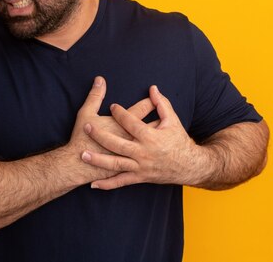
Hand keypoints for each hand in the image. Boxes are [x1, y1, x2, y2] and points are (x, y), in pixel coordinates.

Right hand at [66, 76, 154, 183]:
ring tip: (164, 131)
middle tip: (165, 113)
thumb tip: (100, 79)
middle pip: (151, 126)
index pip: (141, 110)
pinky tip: (153, 152)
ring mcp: (132, 155)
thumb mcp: (86, 113)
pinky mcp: (128, 167)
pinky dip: (149, 154)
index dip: (149, 102)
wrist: (77, 165)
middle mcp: (132, 140)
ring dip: (158, 137)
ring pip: (151, 144)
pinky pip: (144, 159)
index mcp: (124, 126)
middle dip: (159, 118)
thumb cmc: (81, 138)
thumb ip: (94, 96)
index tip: (153, 97)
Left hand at [82, 85, 206, 189]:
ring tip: (83, 154)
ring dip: (98, 160)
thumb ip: (162, 104)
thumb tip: (152, 88)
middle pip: (118, 144)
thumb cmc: (179, 141)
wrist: (189, 167)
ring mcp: (140, 167)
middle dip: (100, 135)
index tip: (111, 106)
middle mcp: (144, 153)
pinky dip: (107, 184)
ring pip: (116, 164)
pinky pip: (121, 182)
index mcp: (151, 137)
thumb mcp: (173, 121)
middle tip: (87, 126)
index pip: (132, 123)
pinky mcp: (139, 177)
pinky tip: (93, 184)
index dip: (121, 114)